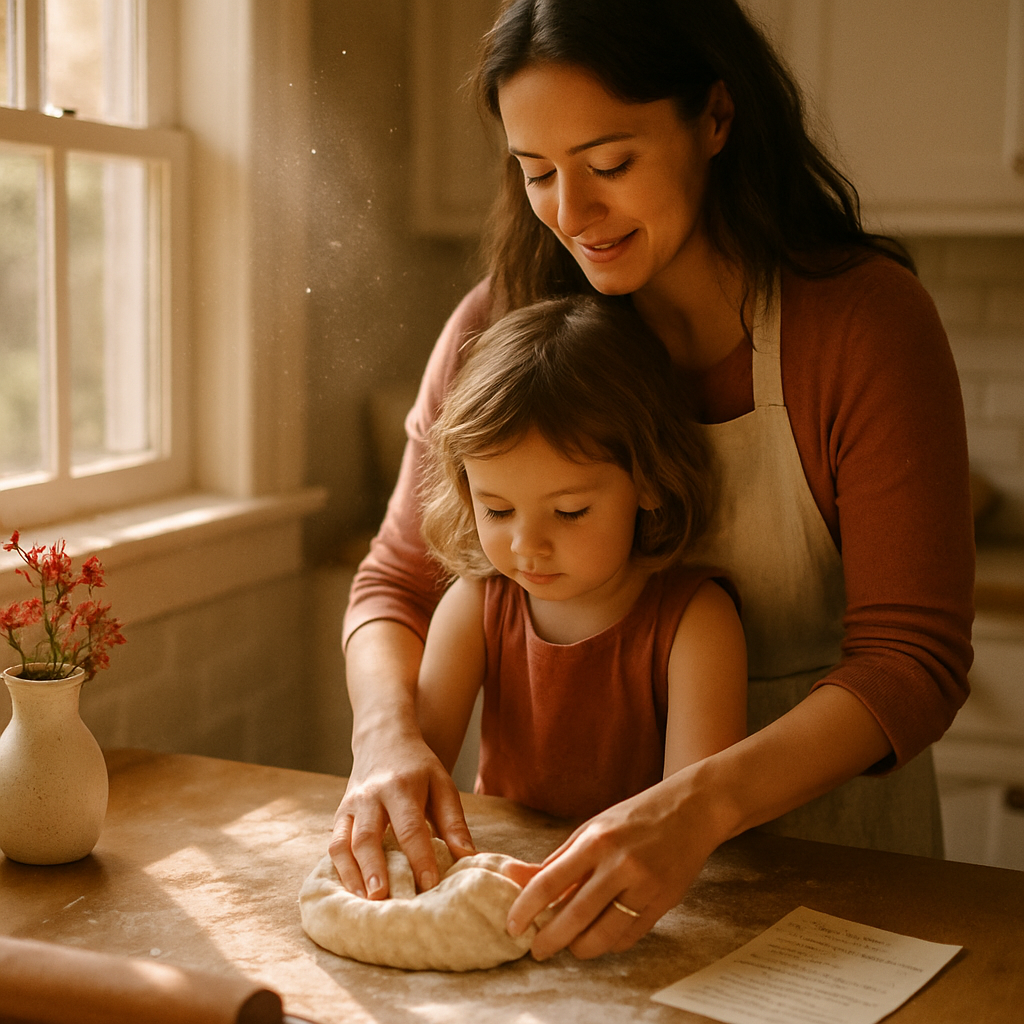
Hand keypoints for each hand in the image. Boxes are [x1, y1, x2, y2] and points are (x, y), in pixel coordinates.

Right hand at [329, 729, 475, 899]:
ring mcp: (352, 805)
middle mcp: (372, 795)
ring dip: (352, 874)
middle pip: (369, 836)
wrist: (383, 740)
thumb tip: (467, 858)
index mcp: (402, 787)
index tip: (429, 885)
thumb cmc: (418, 768)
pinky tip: (350, 892)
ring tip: (364, 903)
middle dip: (375, 869)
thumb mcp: (442, 785)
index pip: (410, 826)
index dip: (419, 857)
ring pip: (344, 842)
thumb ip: (454, 822)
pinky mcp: (340, 814)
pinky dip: (339, 869)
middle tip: (384, 900)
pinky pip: (334, 843)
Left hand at [505, 769, 726, 959]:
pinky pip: (628, 937)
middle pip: (573, 917)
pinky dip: (609, 943)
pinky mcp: (663, 903)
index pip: (549, 882)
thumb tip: (513, 875)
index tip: (512, 926)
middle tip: (537, 949)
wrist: (690, 811)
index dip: (526, 909)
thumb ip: (556, 860)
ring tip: (570, 945)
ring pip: (603, 936)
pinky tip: (601, 935)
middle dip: (549, 941)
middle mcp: (618, 864)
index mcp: (595, 841)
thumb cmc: (633, 818)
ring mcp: (643, 886)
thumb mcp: (591, 830)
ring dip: (579, 948)